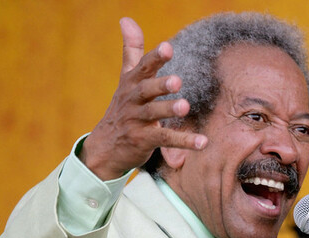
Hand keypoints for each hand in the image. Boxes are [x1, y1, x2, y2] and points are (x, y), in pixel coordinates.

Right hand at [80, 17, 207, 180]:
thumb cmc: (123, 108)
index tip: (168, 47)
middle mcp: (132, 100)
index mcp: (131, 83)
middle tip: (177, 80)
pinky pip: (165, 139)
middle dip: (160, 85)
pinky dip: (184, 141)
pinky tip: (203, 141)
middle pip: (146, 90)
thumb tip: (126, 19)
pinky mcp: (143, 141)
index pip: (143, 68)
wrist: (104, 148)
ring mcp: (136, 121)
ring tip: (186, 106)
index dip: (155, 58)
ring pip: (153, 114)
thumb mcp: (126, 79)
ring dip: (169, 110)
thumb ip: (132, 50)